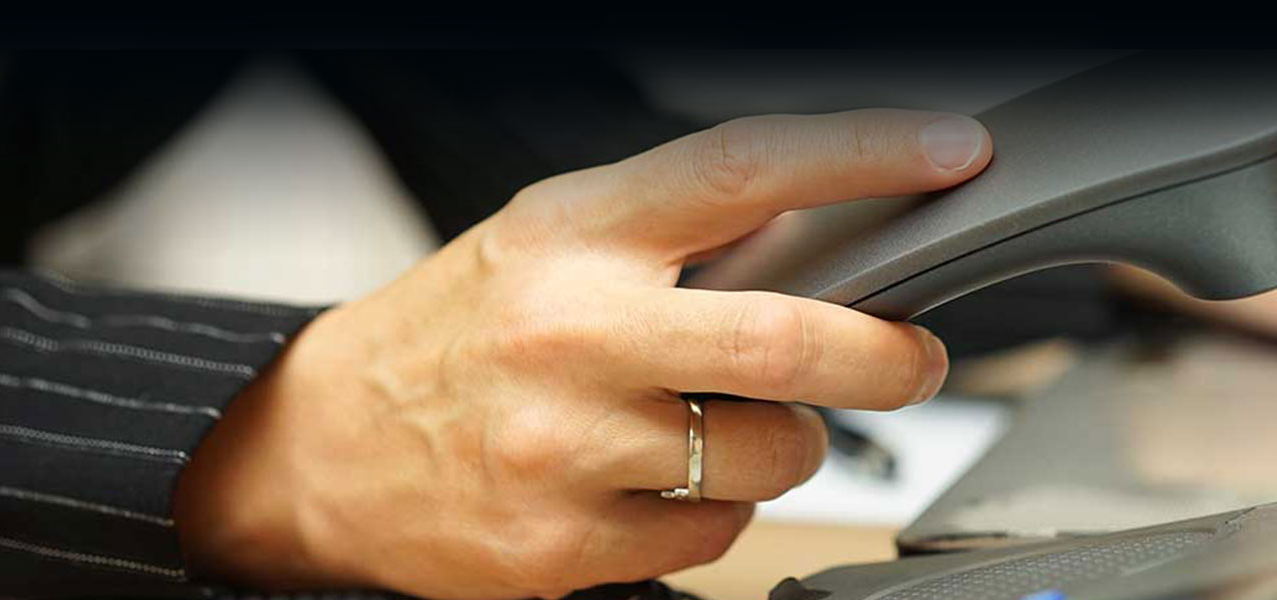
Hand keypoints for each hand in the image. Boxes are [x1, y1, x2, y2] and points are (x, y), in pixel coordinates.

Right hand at [172, 110, 992, 597]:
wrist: (323, 446)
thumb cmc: (460, 329)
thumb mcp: (550, 238)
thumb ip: (675, 230)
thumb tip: (839, 226)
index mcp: (576, 231)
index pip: (744, 169)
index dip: (865, 154)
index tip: (952, 151)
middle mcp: (573, 332)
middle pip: (789, 340)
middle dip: (886, 354)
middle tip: (914, 356)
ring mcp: (568, 446)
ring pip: (772, 454)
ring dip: (784, 443)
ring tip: (717, 426)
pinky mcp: (565, 544)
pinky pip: (720, 533)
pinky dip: (719, 509)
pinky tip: (657, 483)